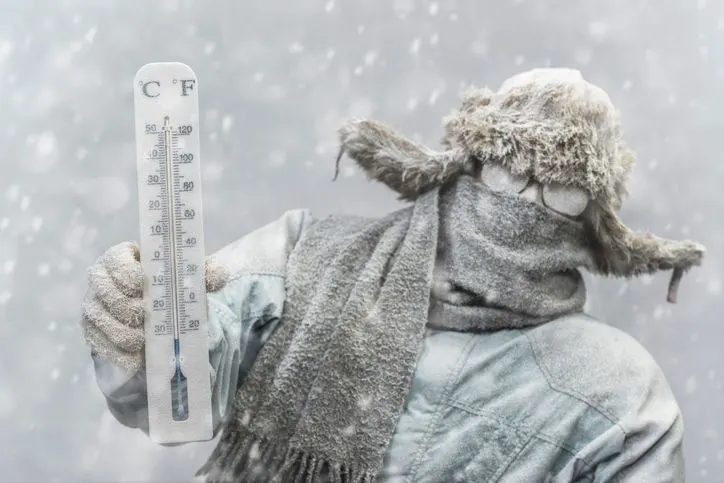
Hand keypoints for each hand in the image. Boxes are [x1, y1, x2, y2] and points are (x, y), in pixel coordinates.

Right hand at [80, 241, 228, 372]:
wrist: (157, 321)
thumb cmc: (170, 291)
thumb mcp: (188, 281)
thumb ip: (203, 274)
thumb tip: (220, 275)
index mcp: (123, 258)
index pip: (115, 259)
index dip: (126, 271)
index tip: (141, 283)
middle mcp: (101, 279)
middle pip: (104, 290)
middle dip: (126, 306)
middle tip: (146, 317)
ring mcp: (93, 306)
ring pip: (99, 318)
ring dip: (122, 332)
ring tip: (143, 341)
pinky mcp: (92, 332)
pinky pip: (99, 343)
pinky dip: (118, 353)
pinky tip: (135, 359)